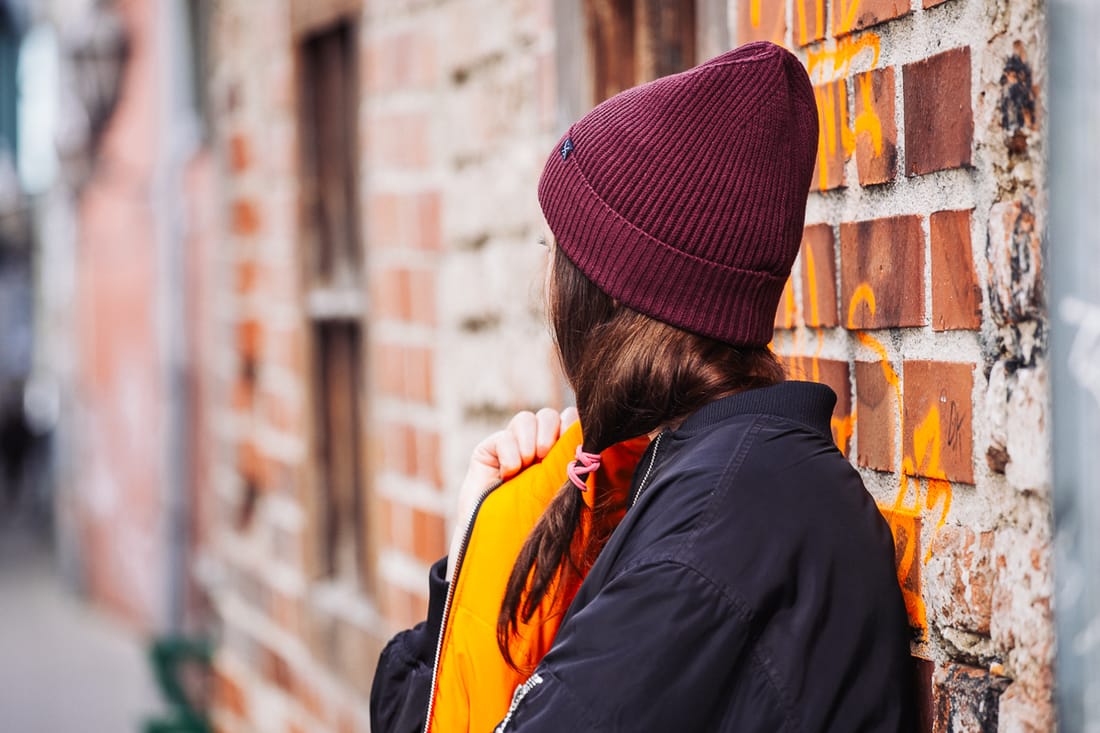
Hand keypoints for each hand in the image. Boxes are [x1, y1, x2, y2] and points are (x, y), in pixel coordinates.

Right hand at [447, 407, 578, 579]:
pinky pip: (502, 437)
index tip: (573, 447)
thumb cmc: (538, 527)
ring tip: (528, 462)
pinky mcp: (488, 452)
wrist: (499, 547)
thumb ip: (579, 473)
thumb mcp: (565, 496)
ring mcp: (511, 448)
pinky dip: (509, 453)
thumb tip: (597, 450)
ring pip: (526, 419)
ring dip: (530, 438)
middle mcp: (535, 449)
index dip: (573, 426)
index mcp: (558, 456)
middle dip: (551, 430)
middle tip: (546, 454)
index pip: (570, 422)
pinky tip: (508, 474)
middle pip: (549, 416)